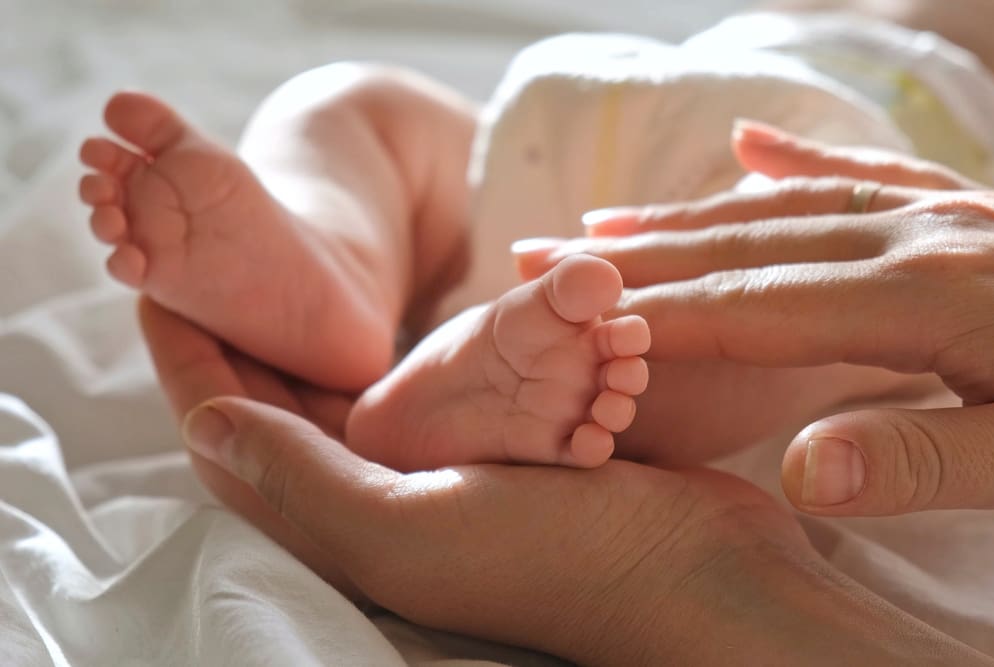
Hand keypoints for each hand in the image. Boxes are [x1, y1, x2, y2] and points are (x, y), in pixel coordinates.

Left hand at [139, 297, 993, 664]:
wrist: (694, 571)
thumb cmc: (558, 559)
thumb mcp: (412, 527)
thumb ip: (306, 478)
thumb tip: (207, 422)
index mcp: (347, 526)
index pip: (237, 439)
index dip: (192, 365)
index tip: (160, 289)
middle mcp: (382, 502)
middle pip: (285, 411)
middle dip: (248, 339)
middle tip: (217, 262)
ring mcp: (440, 474)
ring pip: (354, 394)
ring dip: (322, 338)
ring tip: (289, 269)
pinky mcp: (496, 448)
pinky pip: (425, 386)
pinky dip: (399, 342)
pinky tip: (395, 304)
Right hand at [516, 121, 993, 515]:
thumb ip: (925, 462)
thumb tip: (801, 472)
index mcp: (926, 302)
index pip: (753, 306)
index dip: (657, 314)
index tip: (574, 321)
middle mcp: (920, 239)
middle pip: (746, 243)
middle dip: (637, 256)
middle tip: (543, 257)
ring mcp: (945, 213)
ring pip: (789, 204)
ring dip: (689, 212)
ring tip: (609, 220)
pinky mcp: (969, 210)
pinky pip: (869, 170)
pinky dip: (800, 158)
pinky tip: (749, 144)